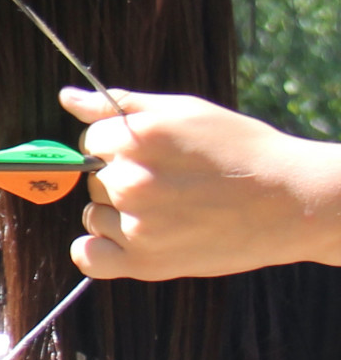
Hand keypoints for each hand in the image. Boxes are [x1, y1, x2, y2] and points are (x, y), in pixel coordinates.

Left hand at [60, 87, 340, 280]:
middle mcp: (132, 181)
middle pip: (93, 177)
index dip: (118, 145)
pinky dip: (98, 251)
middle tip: (171, 181)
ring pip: (94, 214)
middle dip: (121, 176)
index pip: (90, 140)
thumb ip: (120, 105)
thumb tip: (67, 97)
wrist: (292, 202)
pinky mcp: (145, 263)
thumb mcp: (185, 112)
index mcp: (136, 138)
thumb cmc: (239, 150)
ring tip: (170, 209)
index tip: (153, 153)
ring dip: (118, 213)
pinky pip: (88, 256)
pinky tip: (130, 239)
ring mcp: (137, 225)